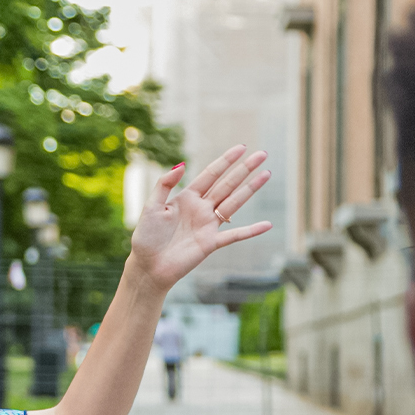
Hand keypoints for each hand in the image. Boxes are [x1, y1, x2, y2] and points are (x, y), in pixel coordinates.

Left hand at [128, 145, 272, 291]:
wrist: (147, 266)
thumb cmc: (146, 237)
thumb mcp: (151, 206)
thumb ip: (164, 184)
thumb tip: (182, 164)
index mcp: (187, 197)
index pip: (211, 174)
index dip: (226, 160)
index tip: (242, 147)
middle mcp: (201, 209)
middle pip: (227, 184)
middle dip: (244, 169)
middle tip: (262, 154)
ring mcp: (208, 225)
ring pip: (234, 202)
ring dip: (251, 189)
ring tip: (266, 174)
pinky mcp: (211, 243)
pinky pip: (235, 236)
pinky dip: (251, 231)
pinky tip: (267, 225)